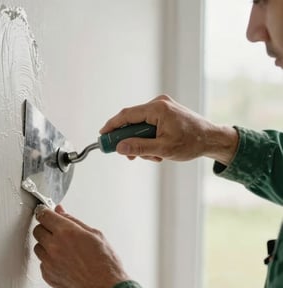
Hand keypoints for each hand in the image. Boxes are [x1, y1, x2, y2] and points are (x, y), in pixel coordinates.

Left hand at [33, 205, 130, 287]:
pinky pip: (42, 263)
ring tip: (64, 250)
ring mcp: (49, 262)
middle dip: (46, 229)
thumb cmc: (105, 263)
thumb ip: (73, 221)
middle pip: (37, 230)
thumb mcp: (95, 234)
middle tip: (58, 233)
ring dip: (46, 246)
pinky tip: (64, 263)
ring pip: (38, 247)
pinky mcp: (48, 276)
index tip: (47, 214)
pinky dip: (50, 261)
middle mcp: (54, 246)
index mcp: (66, 232)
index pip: (43, 215)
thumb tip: (60, 211)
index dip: (45, 213)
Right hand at [100, 95, 238, 165]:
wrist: (212, 139)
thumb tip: (120, 148)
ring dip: (143, 143)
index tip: (102, 135)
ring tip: (155, 156)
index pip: (127, 115)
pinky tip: (159, 150)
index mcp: (158, 108)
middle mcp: (159, 104)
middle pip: (133, 121)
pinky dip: (150, 139)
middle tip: (129, 155)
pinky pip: (150, 126)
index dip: (112, 126)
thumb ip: (139, 148)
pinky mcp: (166, 113)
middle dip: (131, 140)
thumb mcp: (163, 149)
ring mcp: (163, 107)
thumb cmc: (192, 143)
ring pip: (141, 126)